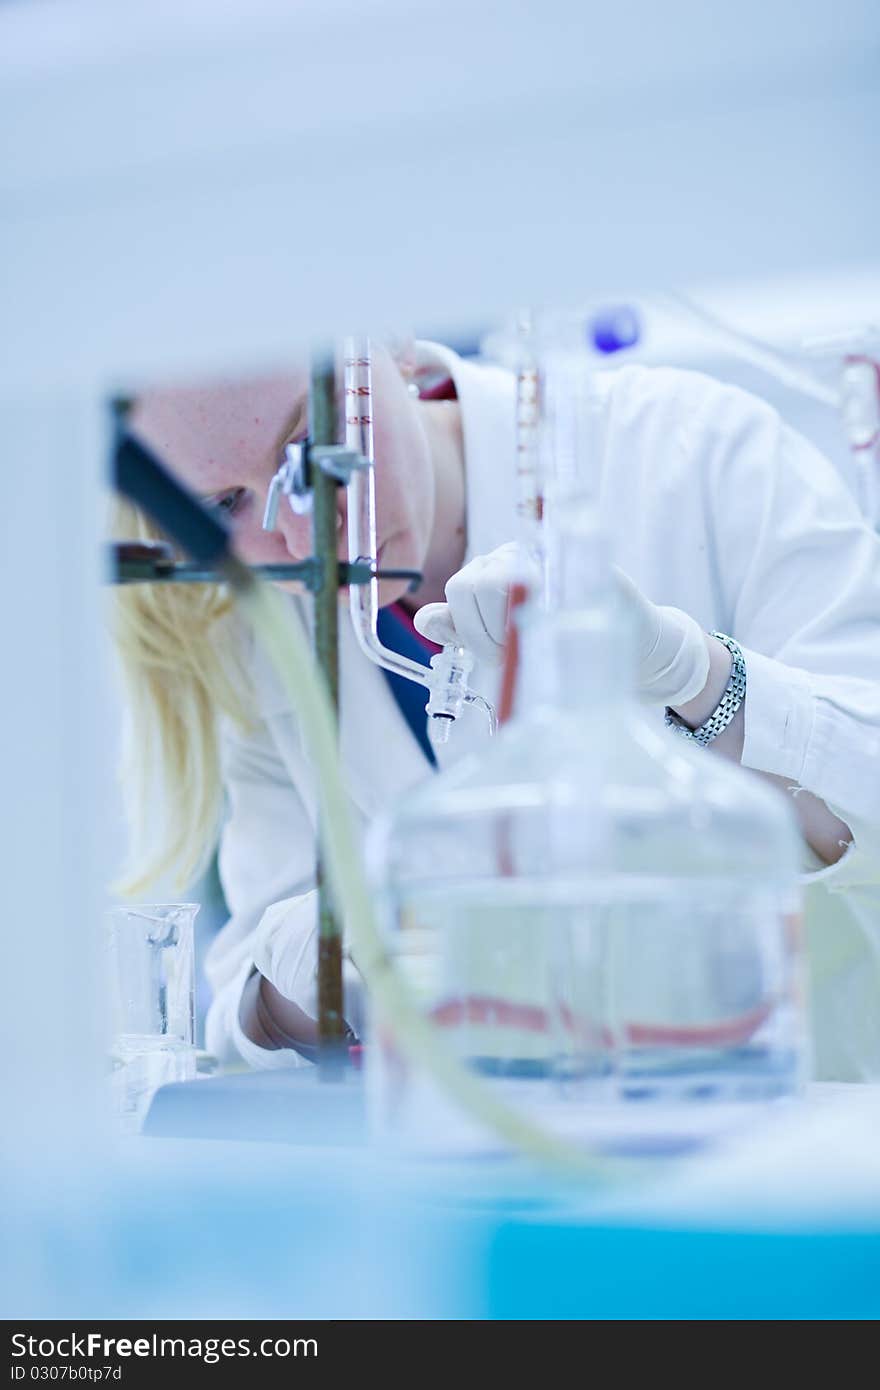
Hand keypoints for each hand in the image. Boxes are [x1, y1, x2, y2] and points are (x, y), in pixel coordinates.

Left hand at [413, 542, 709, 705]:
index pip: (459, 589)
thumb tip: (424, 620)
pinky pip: (547, 578)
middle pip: (471, 584)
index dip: (468, 628)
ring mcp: (548, 556)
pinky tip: (558, 624)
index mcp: (492, 569)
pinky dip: (545, 607)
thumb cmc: (560, 643)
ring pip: (500, 582)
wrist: (629, 644)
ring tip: (536, 645)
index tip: (493, 657)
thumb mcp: (503, 642)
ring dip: (511, 627)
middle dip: (484, 632)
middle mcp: (515, 554)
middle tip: (513, 656)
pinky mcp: (582, 564)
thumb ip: (462, 630)